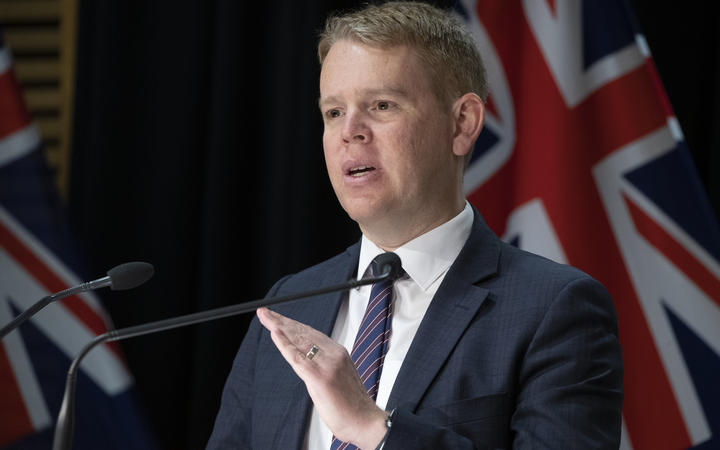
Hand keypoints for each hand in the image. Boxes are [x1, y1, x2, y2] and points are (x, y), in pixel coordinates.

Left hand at [256, 307, 387, 448]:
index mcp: (338, 353)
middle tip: (265, 313)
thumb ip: (324, 366)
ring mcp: (327, 364)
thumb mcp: (339, 378)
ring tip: (266, 317)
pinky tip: (274, 333)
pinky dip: (284, 344)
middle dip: (282, 321)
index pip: (311, 334)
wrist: (366, 423)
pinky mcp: (320, 377)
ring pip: (298, 340)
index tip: (279, 319)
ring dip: (279, 326)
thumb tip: (309, 363)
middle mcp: (333, 354)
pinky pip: (296, 357)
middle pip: (303, 333)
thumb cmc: (353, 406)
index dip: (293, 324)